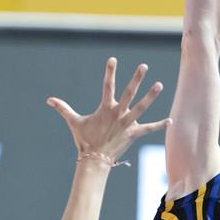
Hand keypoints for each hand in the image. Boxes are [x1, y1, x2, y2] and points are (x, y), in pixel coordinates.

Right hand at [47, 58, 169, 166]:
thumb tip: (48, 100)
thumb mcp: (74, 122)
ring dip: (151, 97)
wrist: (94, 160)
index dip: (110, 72)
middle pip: (129, 93)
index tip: (113, 59)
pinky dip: (159, 125)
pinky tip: (171, 120)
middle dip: (136, 79)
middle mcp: (118, 114)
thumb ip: (63, 109)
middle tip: (144, 66)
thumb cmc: (84, 140)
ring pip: (141, 108)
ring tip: (160, 85)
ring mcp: (127, 124)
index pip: (107, 86)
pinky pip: (148, 129)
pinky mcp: (133, 134)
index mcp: (105, 108)